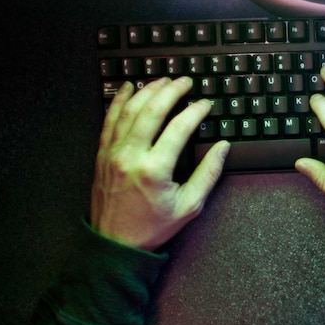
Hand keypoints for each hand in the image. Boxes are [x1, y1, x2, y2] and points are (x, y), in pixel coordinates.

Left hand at [90, 76, 229, 251]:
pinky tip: (128, 88)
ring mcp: (113, 153)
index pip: (178, 128)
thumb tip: (222, 147)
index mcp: (154, 170)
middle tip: (185, 81)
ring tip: (163, 80)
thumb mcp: (189, 206)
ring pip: (130, 110)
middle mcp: (131, 156)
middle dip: (171, 90)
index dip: (195, 111)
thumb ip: (208, 174)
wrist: (115, 243)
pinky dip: (119, 101)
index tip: (205, 104)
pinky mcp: (102, 155)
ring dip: (147, 90)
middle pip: (152, 111)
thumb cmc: (152, 227)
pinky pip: (109, 120)